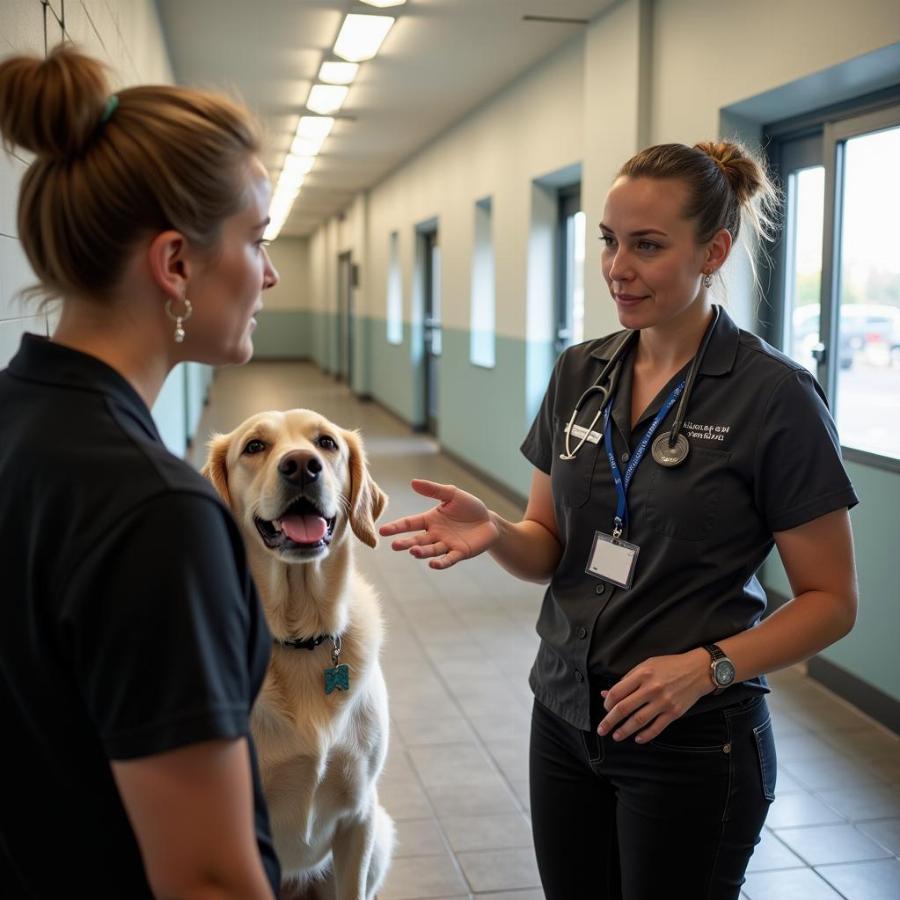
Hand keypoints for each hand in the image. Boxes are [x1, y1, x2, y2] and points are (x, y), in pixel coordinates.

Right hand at [378, 479, 499, 569]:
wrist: (489, 521)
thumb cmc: (469, 507)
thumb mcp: (452, 494)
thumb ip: (433, 489)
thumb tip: (413, 482)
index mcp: (430, 520)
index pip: (410, 523)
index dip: (396, 527)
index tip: (383, 530)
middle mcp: (435, 534)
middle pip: (417, 539)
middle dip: (406, 543)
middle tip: (395, 545)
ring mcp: (447, 545)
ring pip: (431, 550)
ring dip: (422, 552)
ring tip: (414, 551)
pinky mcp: (460, 553)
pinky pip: (448, 559)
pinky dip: (441, 563)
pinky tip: (433, 564)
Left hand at [596, 649, 712, 742]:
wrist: (698, 670)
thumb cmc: (669, 666)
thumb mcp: (646, 665)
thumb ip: (627, 679)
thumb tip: (606, 693)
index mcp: (642, 674)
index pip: (617, 692)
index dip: (607, 703)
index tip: (605, 708)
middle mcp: (652, 688)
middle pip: (624, 708)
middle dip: (609, 721)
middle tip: (601, 729)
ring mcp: (663, 701)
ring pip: (638, 721)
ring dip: (624, 731)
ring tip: (616, 736)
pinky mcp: (674, 712)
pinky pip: (656, 727)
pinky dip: (645, 735)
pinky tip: (637, 739)